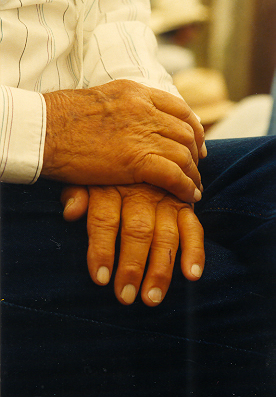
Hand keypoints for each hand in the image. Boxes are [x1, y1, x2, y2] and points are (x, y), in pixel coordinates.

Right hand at [42, 80, 205, 202]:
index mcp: (136, 92)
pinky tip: (188, 196)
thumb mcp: (98, 101)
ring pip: (183, 154)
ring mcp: (141, 133)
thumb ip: (122, 110)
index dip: (192, 128)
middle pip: (185, 132)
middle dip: (195, 153)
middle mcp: (144, 110)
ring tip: (194, 188)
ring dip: (193, 174)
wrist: (42, 130)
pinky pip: (173, 174)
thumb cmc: (60, 119)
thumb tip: (128, 124)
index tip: (195, 142)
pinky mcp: (136, 159)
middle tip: (196, 168)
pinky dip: (185, 187)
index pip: (179, 108)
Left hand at [61, 184, 204, 305]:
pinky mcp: (184, 205)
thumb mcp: (85, 179)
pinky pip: (193, 228)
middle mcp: (140, 193)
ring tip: (152, 298)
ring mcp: (165, 199)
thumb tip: (71, 213)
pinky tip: (191, 275)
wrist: (140, 155)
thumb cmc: (105, 177)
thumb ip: (76, 194)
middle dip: (132, 266)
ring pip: (165, 234)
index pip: (105, 219)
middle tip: (125, 296)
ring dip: (161, 268)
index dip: (102, 249)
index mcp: (111, 187)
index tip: (100, 279)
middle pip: (137, 230)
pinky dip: (195, 251)